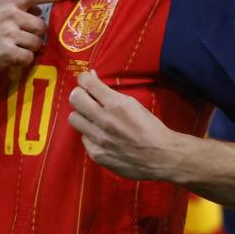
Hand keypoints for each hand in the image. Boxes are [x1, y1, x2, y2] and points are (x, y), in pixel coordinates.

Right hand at [0, 0, 92, 81]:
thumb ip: (13, 6)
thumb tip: (38, 10)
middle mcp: (10, 11)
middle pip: (42, 27)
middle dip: (33, 38)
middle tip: (13, 42)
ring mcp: (8, 30)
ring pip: (37, 44)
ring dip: (26, 51)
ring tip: (6, 50)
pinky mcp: (6, 50)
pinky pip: (28, 58)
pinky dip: (21, 62)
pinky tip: (5, 60)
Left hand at [66, 70, 183, 181]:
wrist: (161, 156)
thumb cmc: (150, 127)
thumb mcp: (133, 104)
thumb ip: (111, 93)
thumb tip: (91, 77)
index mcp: (116, 104)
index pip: (86, 83)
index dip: (83, 79)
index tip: (86, 81)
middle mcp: (104, 120)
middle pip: (74, 98)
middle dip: (79, 94)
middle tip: (86, 98)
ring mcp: (98, 138)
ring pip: (73, 118)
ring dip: (81, 115)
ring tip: (91, 118)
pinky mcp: (96, 154)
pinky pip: (83, 138)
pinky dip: (90, 135)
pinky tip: (101, 136)